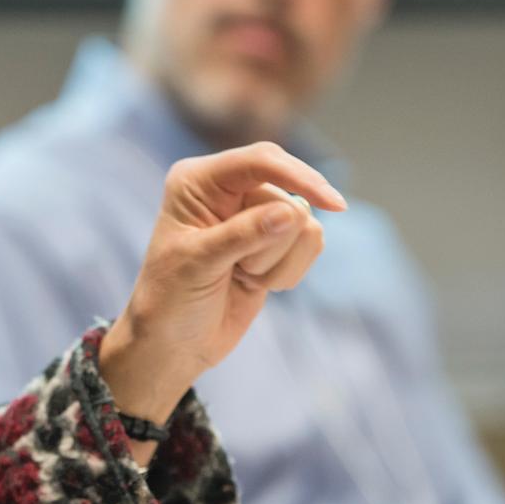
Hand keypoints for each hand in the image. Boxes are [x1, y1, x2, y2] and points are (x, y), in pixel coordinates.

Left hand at [99, 142, 343, 447]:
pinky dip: (288, 272)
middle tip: (235, 268)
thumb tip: (294, 211)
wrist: (173, 343)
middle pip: (289, 197)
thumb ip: (243, 235)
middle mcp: (229, 189)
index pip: (261, 160)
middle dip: (272, 244)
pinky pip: (310, 245)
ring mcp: (254, 214)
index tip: (334, 205)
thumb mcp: (198, 263)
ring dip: (277, 262)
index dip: (300, 177)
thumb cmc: (170, 299)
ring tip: (240, 276)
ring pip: (305, 224)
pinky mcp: (274, 242)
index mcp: (199, 180)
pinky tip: (254, 282)